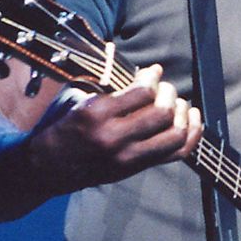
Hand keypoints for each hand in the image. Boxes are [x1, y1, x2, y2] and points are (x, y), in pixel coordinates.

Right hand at [30, 64, 202, 193]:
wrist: (47, 168)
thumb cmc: (63, 128)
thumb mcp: (79, 101)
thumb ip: (111, 89)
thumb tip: (146, 74)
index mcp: (96, 114)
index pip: (142, 92)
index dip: (153, 77)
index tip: (153, 71)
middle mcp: (114, 137)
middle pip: (163, 113)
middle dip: (170, 94)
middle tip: (164, 89)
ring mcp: (128, 157)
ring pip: (175, 134)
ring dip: (183, 114)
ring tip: (178, 104)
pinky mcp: (136, 168)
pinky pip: (176, 153)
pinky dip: (191, 135)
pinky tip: (193, 119)